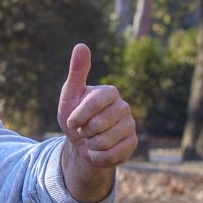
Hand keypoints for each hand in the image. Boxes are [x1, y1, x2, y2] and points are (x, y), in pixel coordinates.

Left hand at [56, 43, 138, 200]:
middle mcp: (124, 107)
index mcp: (110, 92)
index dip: (78, 116)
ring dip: (90, 145)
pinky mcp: (132, 143)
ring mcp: (130, 125)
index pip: (94, 103)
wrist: (82, 143)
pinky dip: (98, 157)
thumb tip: (81, 45)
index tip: (72, 120)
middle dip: (83, 132)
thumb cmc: (75, 116)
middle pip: (98, 125)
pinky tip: (98, 151)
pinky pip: (112, 155)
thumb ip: (77, 72)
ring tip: (91, 139)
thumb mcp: (70, 95)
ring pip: (104, 142)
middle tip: (84, 130)